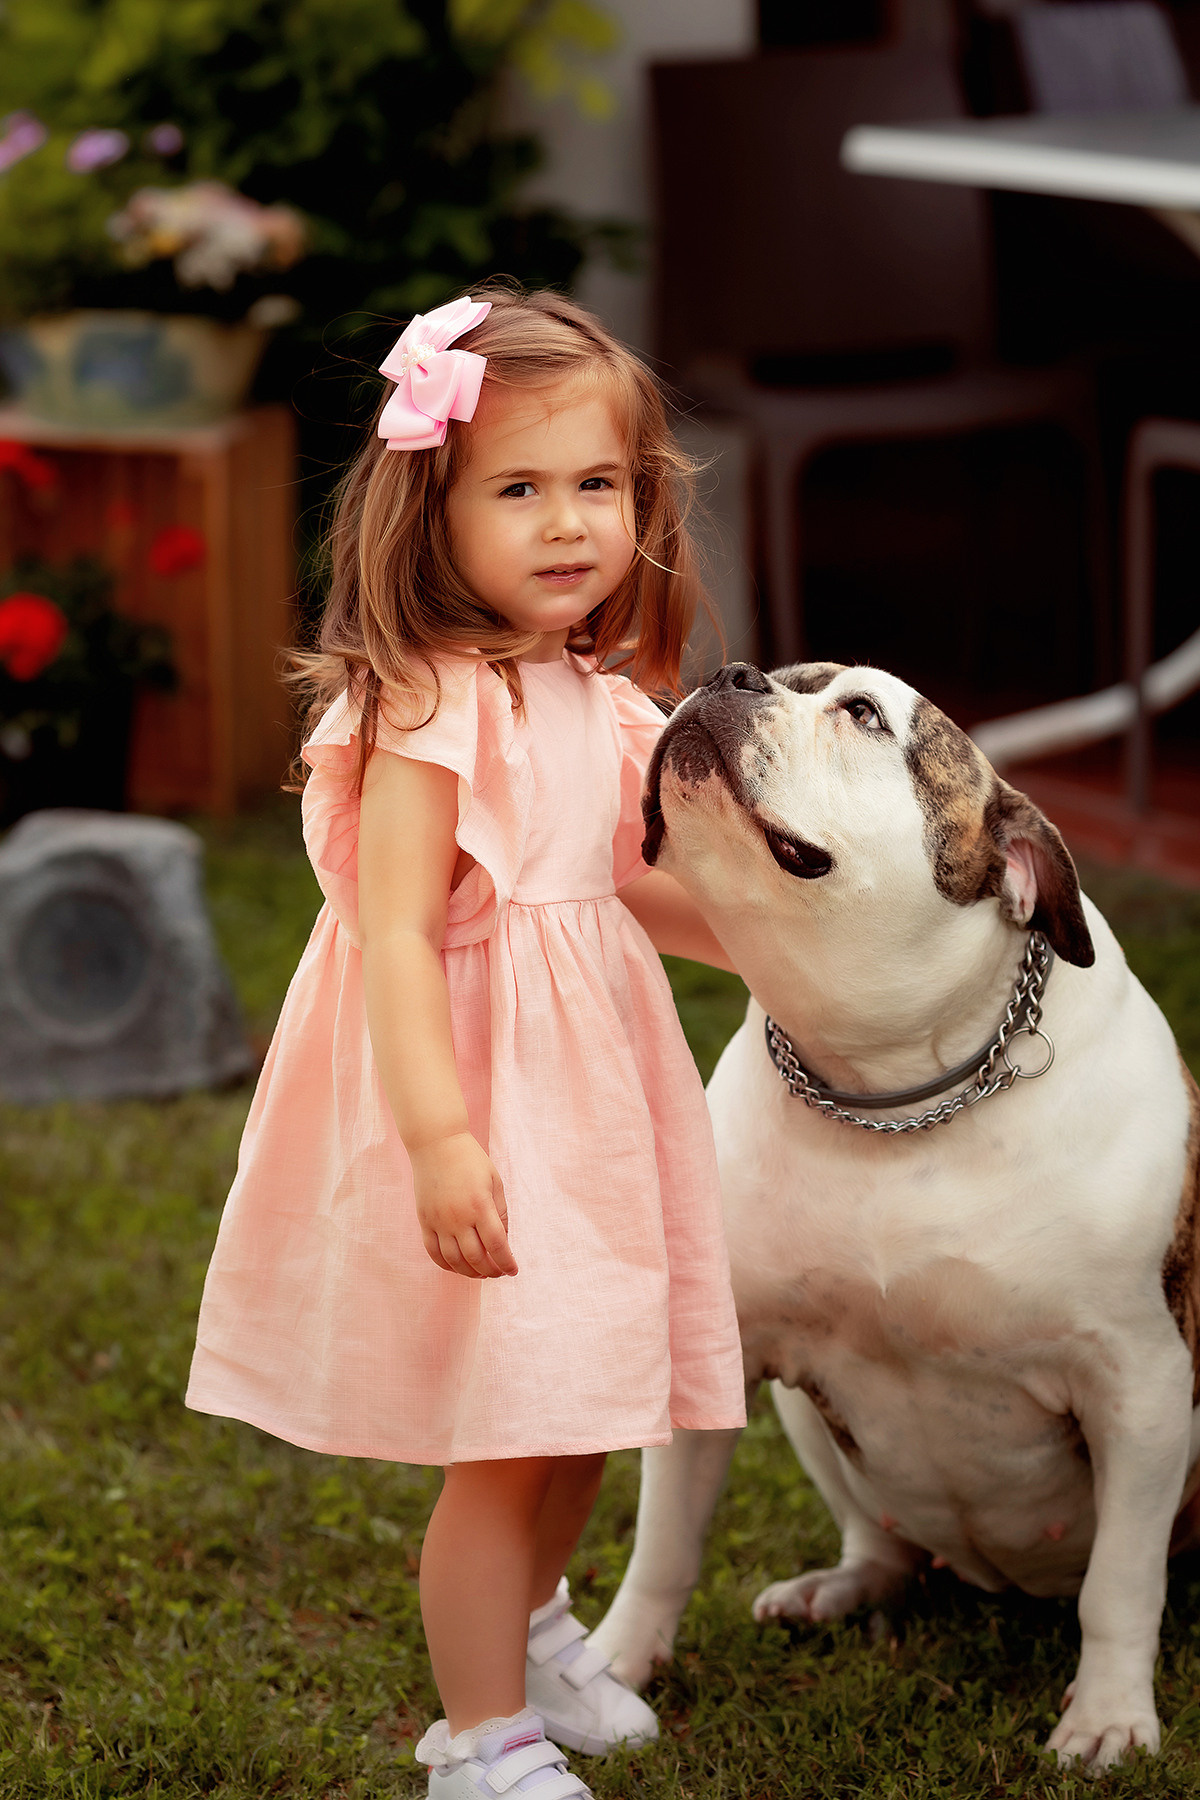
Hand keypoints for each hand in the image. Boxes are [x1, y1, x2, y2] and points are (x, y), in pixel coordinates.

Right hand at [409, 1132, 517, 1278]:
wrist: (436, 1144)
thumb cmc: (470, 1160)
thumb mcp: (494, 1181)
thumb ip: (500, 1212)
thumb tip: (503, 1239)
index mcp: (480, 1205)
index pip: (497, 1245)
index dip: (506, 1262)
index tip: (513, 1270)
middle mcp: (458, 1217)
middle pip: (476, 1258)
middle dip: (491, 1270)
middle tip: (498, 1272)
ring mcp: (439, 1221)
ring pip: (454, 1260)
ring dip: (470, 1272)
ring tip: (481, 1273)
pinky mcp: (424, 1221)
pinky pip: (433, 1252)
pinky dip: (446, 1265)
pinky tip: (457, 1267)